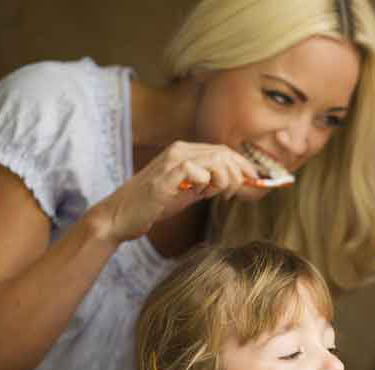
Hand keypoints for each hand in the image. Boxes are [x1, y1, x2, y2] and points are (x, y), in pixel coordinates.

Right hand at [89, 141, 263, 242]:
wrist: (121, 216)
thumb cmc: (153, 205)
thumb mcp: (188, 192)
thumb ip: (210, 185)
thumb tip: (235, 184)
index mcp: (184, 151)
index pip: (223, 150)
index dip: (243, 165)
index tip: (253, 181)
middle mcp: (179, 150)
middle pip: (224, 153)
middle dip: (239, 173)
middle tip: (234, 193)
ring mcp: (172, 161)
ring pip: (216, 160)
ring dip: (225, 180)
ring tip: (218, 195)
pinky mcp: (166, 177)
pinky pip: (198, 171)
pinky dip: (207, 183)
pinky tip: (200, 193)